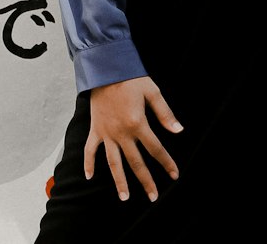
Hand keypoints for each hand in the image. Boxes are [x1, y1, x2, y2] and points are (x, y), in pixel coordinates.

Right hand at [86, 76, 181, 201]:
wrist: (106, 68)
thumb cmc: (131, 78)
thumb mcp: (153, 91)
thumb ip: (165, 113)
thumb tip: (178, 130)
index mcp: (138, 123)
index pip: (156, 148)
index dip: (166, 162)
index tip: (175, 175)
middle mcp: (122, 133)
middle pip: (136, 162)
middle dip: (146, 181)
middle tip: (153, 197)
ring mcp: (107, 133)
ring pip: (113, 163)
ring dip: (119, 181)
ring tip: (124, 197)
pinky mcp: (95, 130)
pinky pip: (90, 150)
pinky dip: (88, 164)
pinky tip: (88, 177)